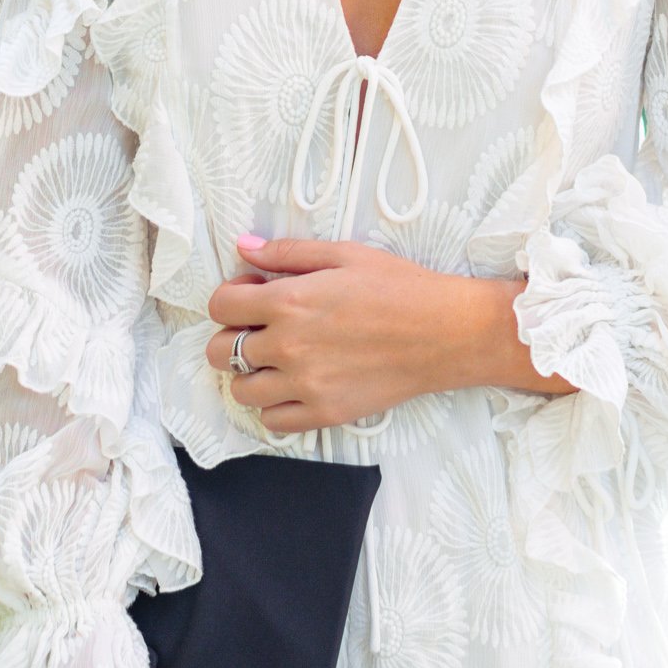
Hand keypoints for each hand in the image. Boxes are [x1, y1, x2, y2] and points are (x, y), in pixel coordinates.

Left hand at [205, 235, 534, 432]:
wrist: (447, 332)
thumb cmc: (401, 288)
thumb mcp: (344, 254)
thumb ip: (288, 253)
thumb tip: (245, 247)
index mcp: (289, 301)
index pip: (220, 306)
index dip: (230, 297)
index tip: (249, 296)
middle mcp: (289, 345)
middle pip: (220, 351)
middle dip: (231, 336)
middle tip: (258, 329)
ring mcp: (306, 385)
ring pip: (241, 390)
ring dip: (250, 373)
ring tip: (276, 360)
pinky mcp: (326, 413)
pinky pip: (272, 421)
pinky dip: (274, 406)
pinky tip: (293, 387)